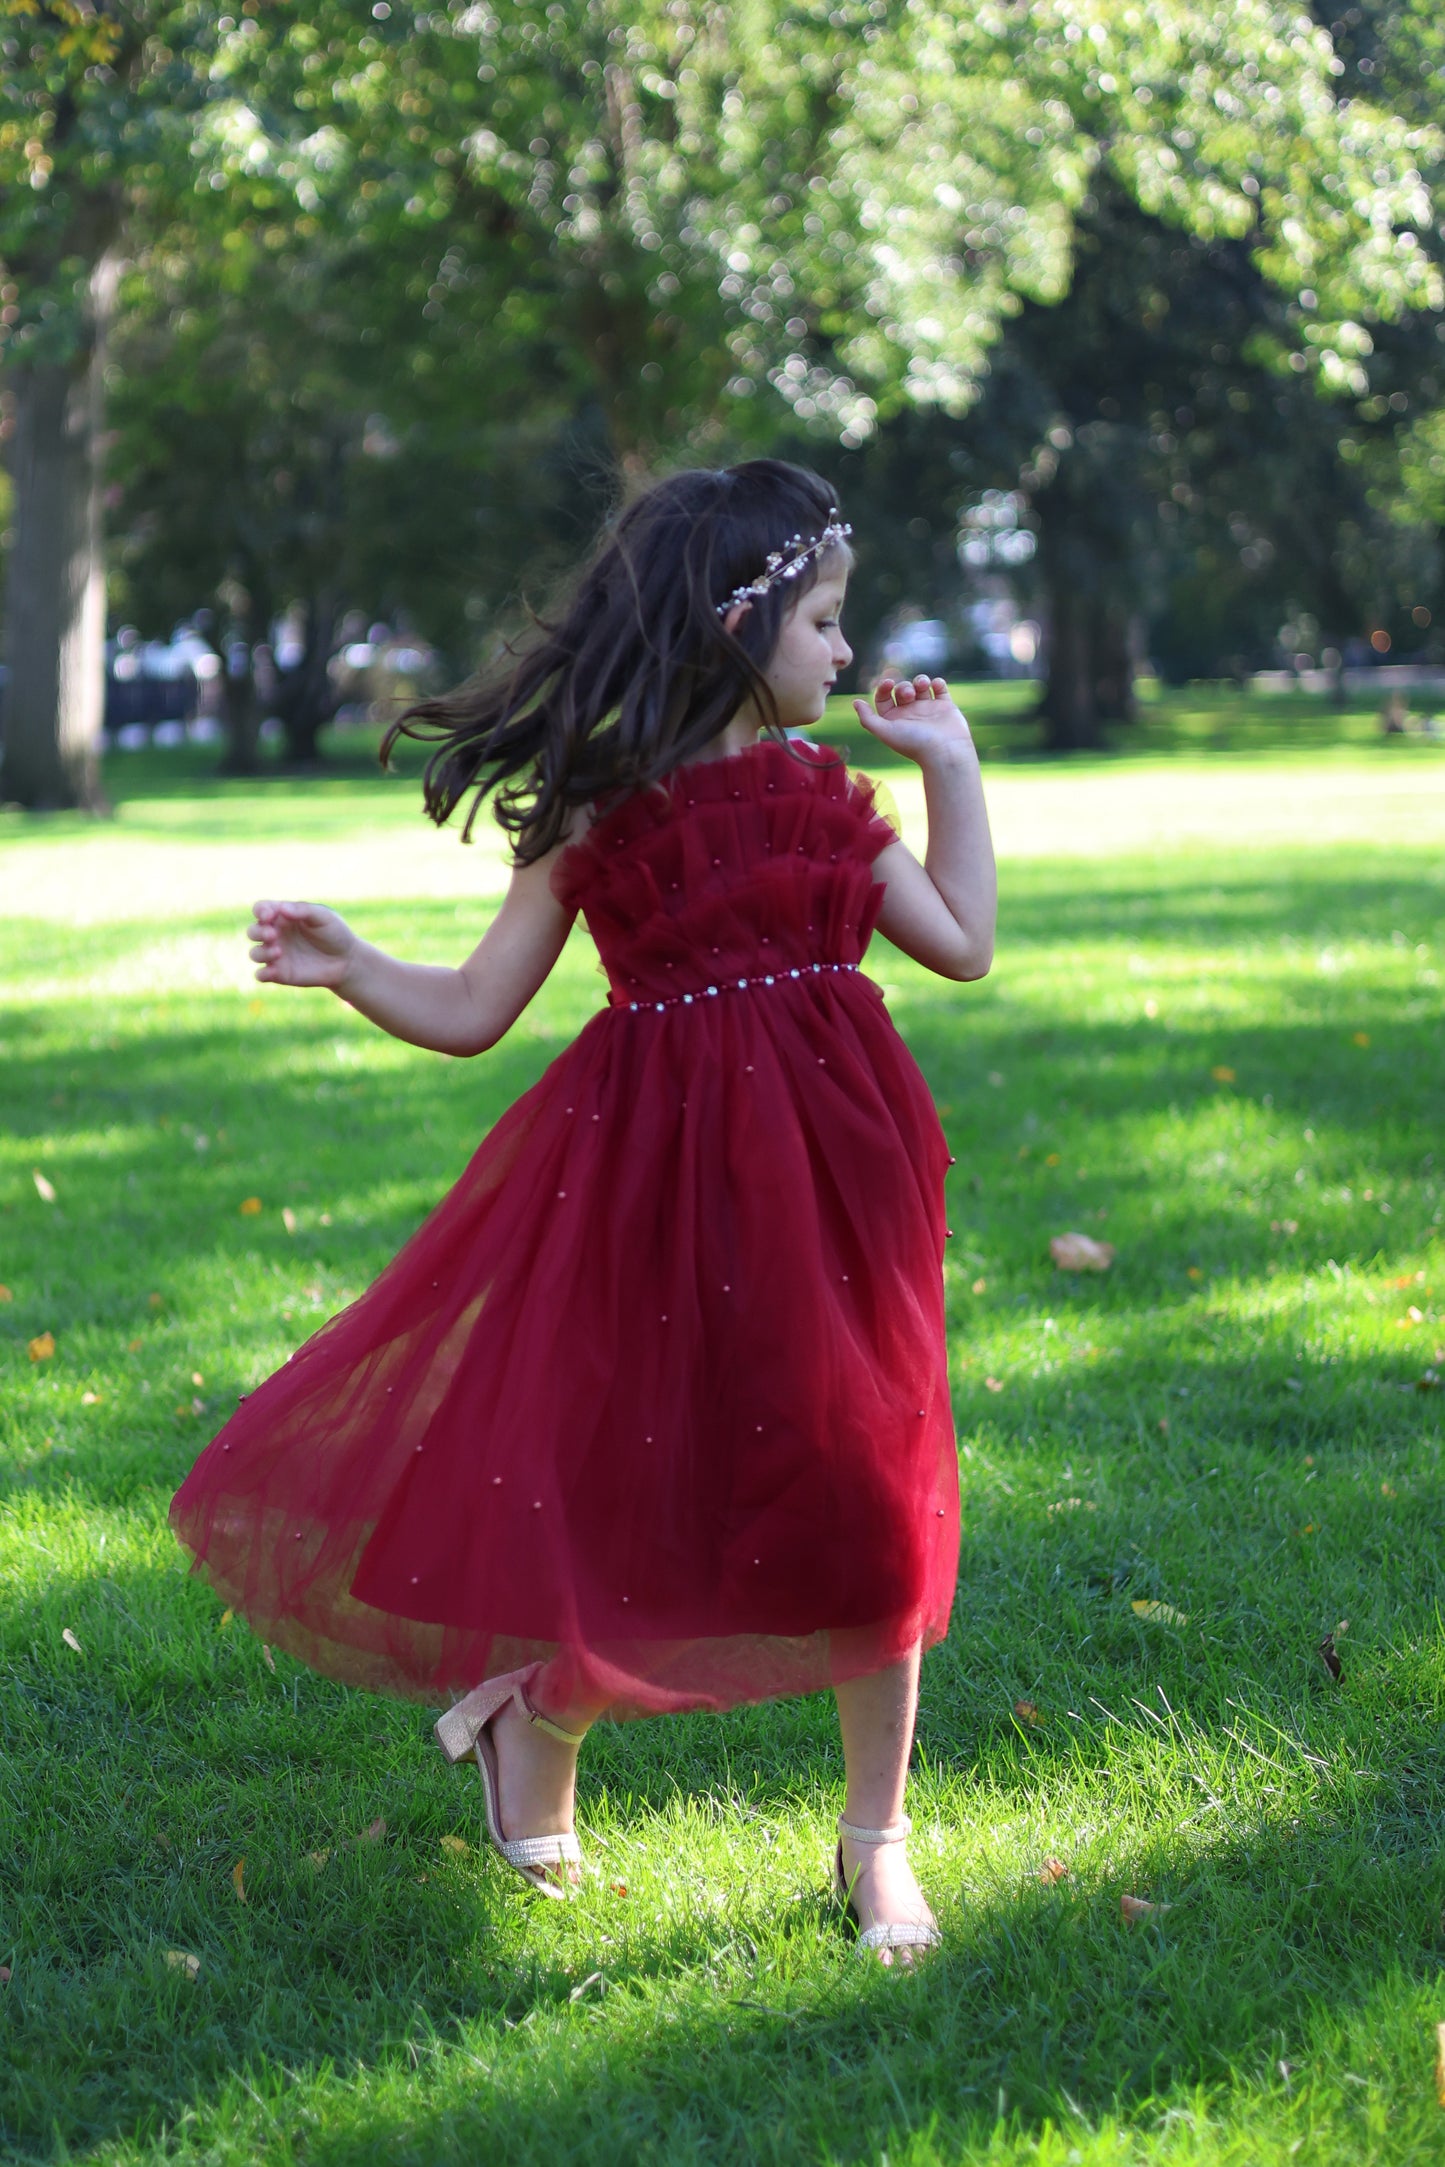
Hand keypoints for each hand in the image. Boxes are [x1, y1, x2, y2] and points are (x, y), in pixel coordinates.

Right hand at [247, 900, 358, 989]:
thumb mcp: (323, 916)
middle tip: (273, 935)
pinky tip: (273, 971)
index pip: (261, 909)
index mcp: (282, 916)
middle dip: (258, 932)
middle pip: (253, 931)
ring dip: (261, 952)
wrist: (347, 961)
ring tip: (279, 951)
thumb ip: (302, 910)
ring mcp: (276, 955)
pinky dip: (262, 974)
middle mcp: (275, 934)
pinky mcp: (280, 973)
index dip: (260, 911)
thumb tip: (281, 908)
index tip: (269, 916)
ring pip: (254, 953)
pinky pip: (261, 975)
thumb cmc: (335, 933)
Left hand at [853, 676, 972, 764]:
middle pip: (902, 689)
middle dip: (903, 687)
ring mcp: (928, 709)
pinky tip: (935, 686)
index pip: (883, 698)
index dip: (883, 688)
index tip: (888, 683)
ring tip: (923, 684)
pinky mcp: (945, 706)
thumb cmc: (914, 743)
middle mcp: (910, 714)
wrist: (944, 751)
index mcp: (894, 720)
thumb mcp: (885, 732)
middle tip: (908, 694)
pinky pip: (940, 688)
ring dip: (920, 680)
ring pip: (920, 685)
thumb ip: (868, 718)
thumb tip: (856, 702)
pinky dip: (937, 682)